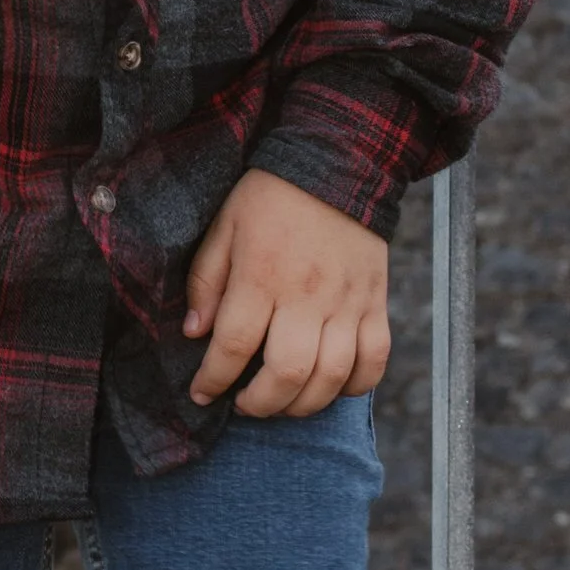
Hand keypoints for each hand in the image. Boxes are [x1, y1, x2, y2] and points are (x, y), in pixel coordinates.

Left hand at [184, 168, 390, 415]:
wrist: (338, 164)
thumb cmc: (271, 198)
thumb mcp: (224, 227)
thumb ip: (206, 281)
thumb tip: (195, 332)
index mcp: (262, 275)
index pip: (234, 344)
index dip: (213, 379)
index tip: (201, 394)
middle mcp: (307, 294)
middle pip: (288, 372)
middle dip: (261, 403)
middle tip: (245, 404)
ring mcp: (347, 301)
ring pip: (332, 375)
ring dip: (304, 404)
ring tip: (283, 402)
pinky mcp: (375, 302)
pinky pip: (375, 359)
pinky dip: (356, 385)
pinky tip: (331, 386)